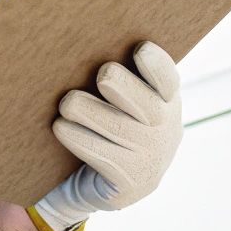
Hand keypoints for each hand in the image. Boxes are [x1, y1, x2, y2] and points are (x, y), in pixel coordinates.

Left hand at [30, 41, 182, 230]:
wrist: (97, 185)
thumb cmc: (105, 127)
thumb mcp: (121, 102)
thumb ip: (116, 78)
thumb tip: (84, 45)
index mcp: (167, 103)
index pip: (169, 80)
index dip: (157, 65)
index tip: (139, 48)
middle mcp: (166, 131)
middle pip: (147, 105)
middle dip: (122, 85)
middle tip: (102, 74)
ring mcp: (151, 160)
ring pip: (118, 128)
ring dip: (88, 110)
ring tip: (68, 103)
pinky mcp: (130, 184)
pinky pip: (101, 154)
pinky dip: (77, 137)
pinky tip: (60, 127)